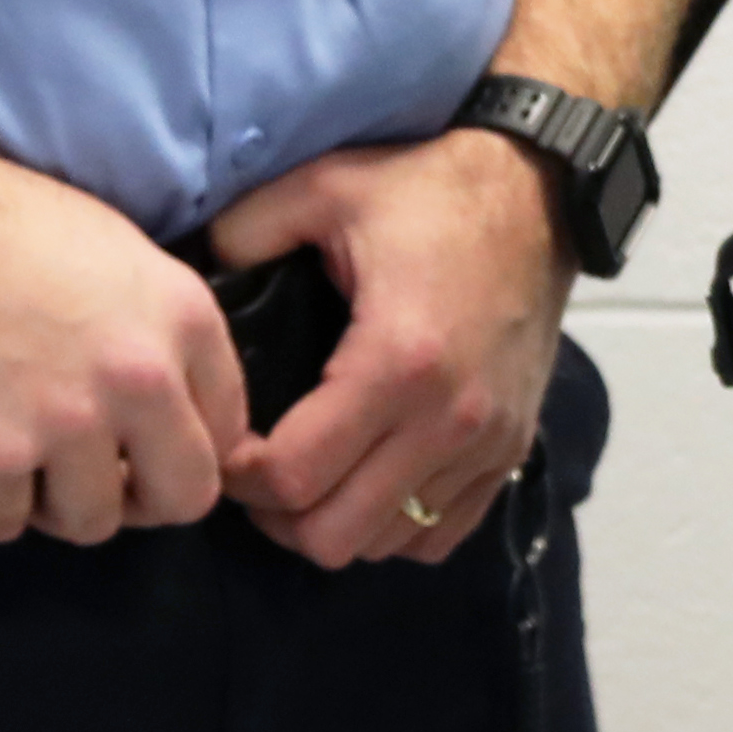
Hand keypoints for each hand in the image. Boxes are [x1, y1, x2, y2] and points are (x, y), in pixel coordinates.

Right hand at [0, 139, 253, 546]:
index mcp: (186, 319)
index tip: (143, 448)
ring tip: (16, 456)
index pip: (228, 431)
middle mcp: (143, 377)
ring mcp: (68, 423)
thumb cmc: (0, 222)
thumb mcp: (120, 256)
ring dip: (52, 503)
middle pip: (183, 499)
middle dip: (139, 500)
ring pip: (90, 523)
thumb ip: (160, 334)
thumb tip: (175, 408)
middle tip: (93, 479)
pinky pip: (3, 525)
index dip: (183, 448)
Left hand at [211, 129, 574, 568]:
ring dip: (336, 520)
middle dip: (278, 513)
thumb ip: (244, 233)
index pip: (293, 477)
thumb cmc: (429, 190)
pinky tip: (371, 479)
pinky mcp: (510, 452)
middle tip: (260, 467)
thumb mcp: (325, 187)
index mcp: (396, 362)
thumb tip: (193, 281)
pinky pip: (439, 536)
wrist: (539, 193)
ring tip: (314, 472)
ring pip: (385, 544)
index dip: (238, 476)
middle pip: (334, 535)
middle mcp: (447, 420)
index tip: (225, 443)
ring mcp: (486, 445)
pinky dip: (394, 524)